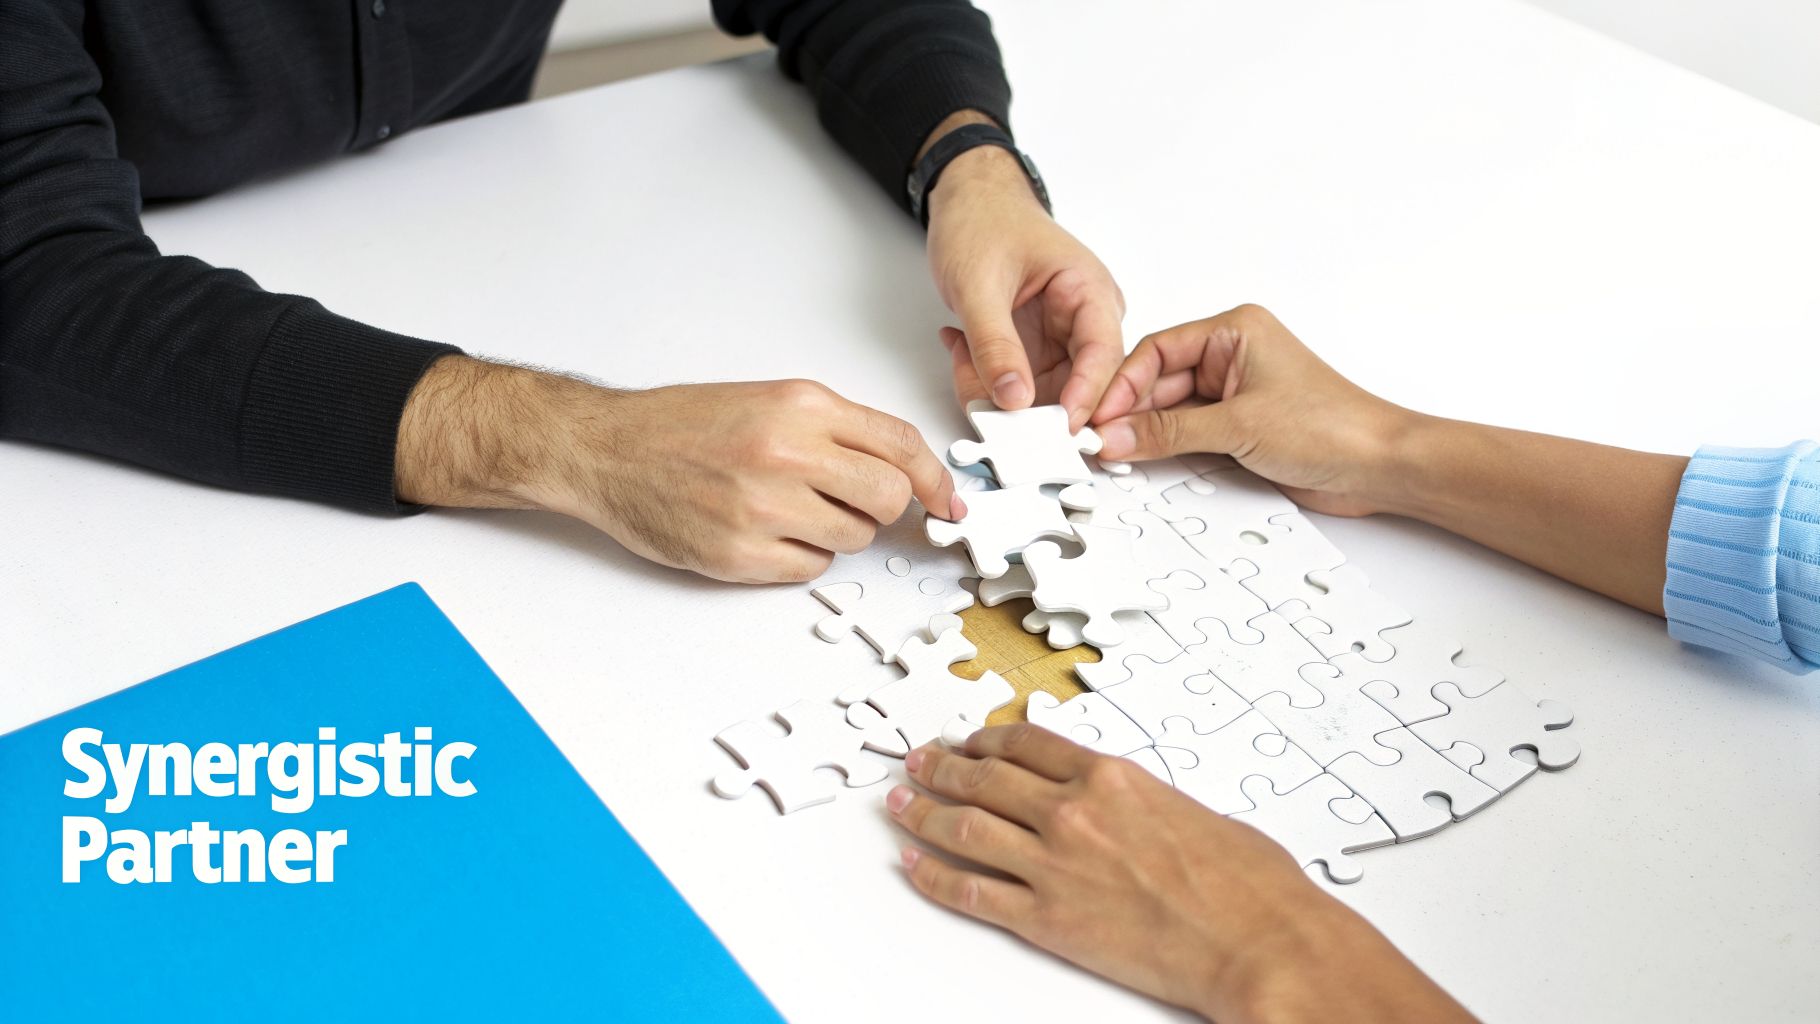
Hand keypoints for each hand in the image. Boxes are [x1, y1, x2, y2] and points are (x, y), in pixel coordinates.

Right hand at [395, 357, 963, 582]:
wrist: (607, 450)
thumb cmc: (684, 424)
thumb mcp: (769, 399)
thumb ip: (838, 429)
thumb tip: (907, 471)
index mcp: (801, 406)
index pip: (901, 445)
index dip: (936, 479)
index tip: (948, 501)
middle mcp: (787, 453)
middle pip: (888, 499)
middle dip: (882, 509)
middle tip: (851, 504)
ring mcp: (762, 507)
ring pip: (852, 540)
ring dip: (836, 534)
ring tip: (789, 511)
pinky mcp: (739, 553)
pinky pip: (809, 570)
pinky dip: (798, 559)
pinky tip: (765, 533)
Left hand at [886, 725, 1472, 1022]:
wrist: (1259, 944)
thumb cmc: (1251, 886)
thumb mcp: (1196, 812)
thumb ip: (1146, 803)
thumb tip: (1133, 809)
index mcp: (1113, 777)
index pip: (1029, 744)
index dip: (989, 740)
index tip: (971, 741)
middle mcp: (1074, 812)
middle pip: (986, 777)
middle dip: (943, 766)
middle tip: (917, 761)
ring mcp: (1055, 865)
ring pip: (966, 827)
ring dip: (924, 811)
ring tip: (899, 801)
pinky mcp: (1047, 920)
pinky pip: (972, 893)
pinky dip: (934, 877)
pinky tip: (913, 864)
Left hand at [924, 128, 1124, 431]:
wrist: (966, 200)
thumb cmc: (982, 221)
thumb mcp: (979, 284)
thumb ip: (995, 344)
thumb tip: (1014, 399)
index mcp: (1089, 291)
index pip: (1104, 355)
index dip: (1085, 396)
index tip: (1058, 428)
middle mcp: (1085, 319)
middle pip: (1075, 385)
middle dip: (1029, 404)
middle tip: (986, 405)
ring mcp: (1060, 338)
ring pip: (1041, 394)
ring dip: (997, 391)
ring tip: (960, 354)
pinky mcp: (1036, 349)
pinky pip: (1018, 386)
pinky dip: (986, 380)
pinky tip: (960, 348)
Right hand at [1091, 304, 1415, 516]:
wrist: (1381, 466)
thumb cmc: (1334, 425)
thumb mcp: (1238, 426)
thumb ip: (1169, 433)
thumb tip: (1115, 436)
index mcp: (1236, 330)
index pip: (1157, 350)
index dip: (1122, 384)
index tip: (1095, 415)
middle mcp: (1234, 357)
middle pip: (1160, 381)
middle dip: (1130, 412)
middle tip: (1097, 441)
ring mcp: (1237, 394)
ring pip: (1172, 411)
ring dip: (1147, 433)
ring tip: (1116, 455)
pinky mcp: (1241, 428)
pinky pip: (1190, 434)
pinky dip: (1169, 449)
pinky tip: (1146, 461)